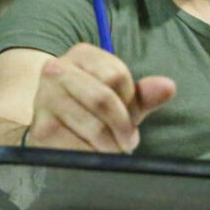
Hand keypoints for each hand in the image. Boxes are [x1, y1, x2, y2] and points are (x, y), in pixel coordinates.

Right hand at [27, 43, 175, 152]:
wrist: (51, 128)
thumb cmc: (92, 109)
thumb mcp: (121, 98)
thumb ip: (144, 93)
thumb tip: (168, 87)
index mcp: (81, 54)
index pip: (116, 75)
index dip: (129, 100)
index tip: (129, 113)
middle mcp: (57, 69)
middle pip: (104, 99)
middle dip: (123, 126)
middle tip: (128, 141)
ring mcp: (45, 98)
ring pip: (93, 126)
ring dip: (111, 146)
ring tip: (113, 149)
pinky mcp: (41, 128)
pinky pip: (77, 147)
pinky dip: (93, 156)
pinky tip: (93, 154)